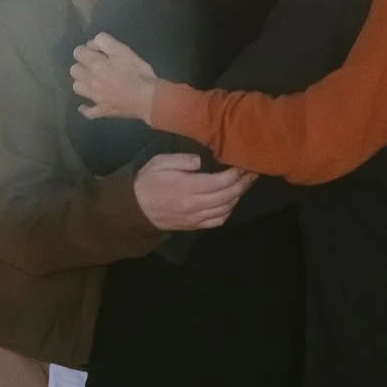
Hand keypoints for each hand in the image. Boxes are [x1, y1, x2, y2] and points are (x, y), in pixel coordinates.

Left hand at [72, 32, 157, 121]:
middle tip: (96, 65)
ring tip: (93, 81)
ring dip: (82, 82)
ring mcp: (95, 97)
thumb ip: (106, 42)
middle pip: (74, 70)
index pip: (78, 52)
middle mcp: (91, 81)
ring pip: (77, 88)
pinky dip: (86, 108)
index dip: (86, 49)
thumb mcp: (124, 50)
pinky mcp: (103, 110)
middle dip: (82, 64)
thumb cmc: (138, 73)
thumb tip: (92, 44)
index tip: (98, 51)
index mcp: (96, 65)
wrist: (149, 99)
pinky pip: (88, 112)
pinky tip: (87, 105)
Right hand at [133, 153, 254, 231]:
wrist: (134, 209)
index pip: (220, 182)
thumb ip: (183, 160)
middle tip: (253, 173)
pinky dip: (229, 210)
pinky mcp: (194, 226)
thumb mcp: (160, 162)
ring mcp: (195, 218)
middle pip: (228, 196)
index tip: (243, 164)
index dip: (235, 174)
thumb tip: (201, 162)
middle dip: (243, 184)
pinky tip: (231, 200)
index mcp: (188, 188)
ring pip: (226, 209)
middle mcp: (195, 205)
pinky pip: (218, 220)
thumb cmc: (147, 181)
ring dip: (238, 197)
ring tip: (245, 184)